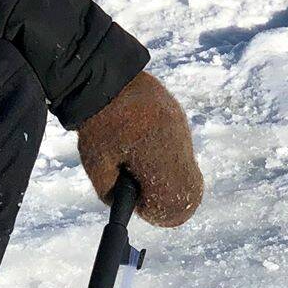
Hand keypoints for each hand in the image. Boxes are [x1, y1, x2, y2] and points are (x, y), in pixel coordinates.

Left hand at [75, 71, 203, 226]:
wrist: (103, 76)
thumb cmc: (98, 122)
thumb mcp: (96, 164)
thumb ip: (111, 191)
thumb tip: (128, 205)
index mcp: (159, 158)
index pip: (177, 202)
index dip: (159, 211)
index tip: (141, 205)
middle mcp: (178, 145)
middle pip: (190, 191)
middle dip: (168, 198)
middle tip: (144, 191)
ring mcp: (181, 129)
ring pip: (187, 170)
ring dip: (168, 176)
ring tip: (140, 164)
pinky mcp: (178, 117)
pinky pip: (180, 149)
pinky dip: (166, 157)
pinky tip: (144, 146)